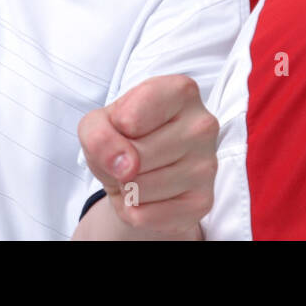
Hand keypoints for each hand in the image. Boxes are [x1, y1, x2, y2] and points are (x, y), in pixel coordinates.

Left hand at [77, 74, 218, 238]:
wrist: (139, 174)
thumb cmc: (123, 137)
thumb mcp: (97, 123)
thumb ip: (99, 134)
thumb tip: (126, 167)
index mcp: (182, 91)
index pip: (129, 120)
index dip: (114, 129)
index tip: (127, 126)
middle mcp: (203, 124)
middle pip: (136, 157)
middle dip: (120, 163)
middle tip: (132, 156)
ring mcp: (207, 164)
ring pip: (140, 187)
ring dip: (127, 188)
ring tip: (141, 174)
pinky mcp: (203, 201)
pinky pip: (146, 215)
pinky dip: (135, 210)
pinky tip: (150, 195)